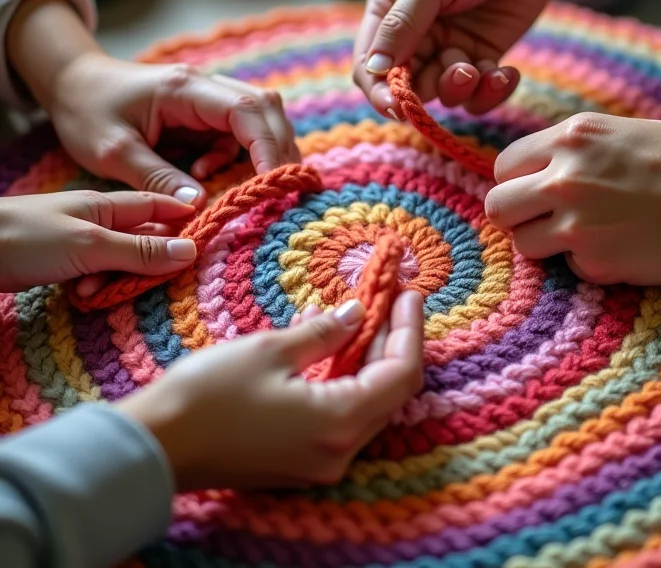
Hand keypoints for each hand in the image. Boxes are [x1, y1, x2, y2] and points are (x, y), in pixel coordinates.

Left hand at [0, 190, 195, 292]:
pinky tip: (85, 296)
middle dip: (155, 257)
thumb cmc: (24, 237)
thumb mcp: (90, 244)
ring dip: (120, 278)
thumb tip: (191, 250)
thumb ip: (139, 249)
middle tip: (169, 279)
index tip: (214, 231)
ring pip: (118, 259)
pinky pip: (93, 273)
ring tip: (105, 291)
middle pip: (142, 236)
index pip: (159, 205)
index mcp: (106, 204)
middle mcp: (96, 219)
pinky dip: (95, 286)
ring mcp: (76, 240)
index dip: (185, 217)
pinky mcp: (59, 261)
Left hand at [7, 0, 300, 208]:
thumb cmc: (87, 111)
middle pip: (265, 109)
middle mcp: (205, 87)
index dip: (268, 145)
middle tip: (280, 187)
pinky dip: (237, 157)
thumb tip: (199, 204)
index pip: (246, 109)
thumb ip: (156, 177)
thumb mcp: (112, 151)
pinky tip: (207, 175)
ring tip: (252, 185)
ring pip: (260, 119)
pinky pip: (238, 134)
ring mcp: (208, 98)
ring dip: (264, 152)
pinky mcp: (206, 113)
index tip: (274, 182)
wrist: (71, 83)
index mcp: (185, 88)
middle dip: (279, 149)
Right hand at [117, 292, 423, 490]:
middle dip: (395, 341)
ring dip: (371, 359)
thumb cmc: (208, 395)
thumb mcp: (271, 350)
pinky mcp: (301, 460)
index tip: (410, 293)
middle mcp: (339, 451)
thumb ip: (324, 332)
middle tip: (393, 298)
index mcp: (339, 422)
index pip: (401, 373)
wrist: (156, 445)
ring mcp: (320, 462)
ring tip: (369, 314)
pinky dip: (347, 379)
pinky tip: (336, 346)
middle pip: (390, 391)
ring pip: (368, 404)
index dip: (410, 329)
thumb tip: (358, 313)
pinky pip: (342, 416)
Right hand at [353, 0, 556, 118]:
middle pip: (404, 85)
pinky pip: (476, 94)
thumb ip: (403, 21)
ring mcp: (447, 48)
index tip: (397, 105)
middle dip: (427, 90)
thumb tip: (374, 68)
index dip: (378, 88)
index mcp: (388, 6)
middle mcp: (414, 33)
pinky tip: (506, 73)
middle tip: (458, 74)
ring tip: (479, 68)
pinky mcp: (480, 59)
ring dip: (460, 88)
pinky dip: (490, 92)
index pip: (368, 61)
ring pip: (442, 93)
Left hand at [485, 113, 660, 286]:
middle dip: (513, 213)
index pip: (504, 164)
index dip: (515, 179)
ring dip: (540, 241)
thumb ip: (571, 144)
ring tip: (575, 233)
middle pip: (497, 205)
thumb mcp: (622, 131)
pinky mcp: (593, 261)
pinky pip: (564, 265)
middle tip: (538, 216)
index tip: (530, 188)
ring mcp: (576, 223)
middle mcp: (564, 179)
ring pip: (521, 242)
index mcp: (571, 138)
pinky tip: (612, 246)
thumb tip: (533, 160)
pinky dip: (581, 261)